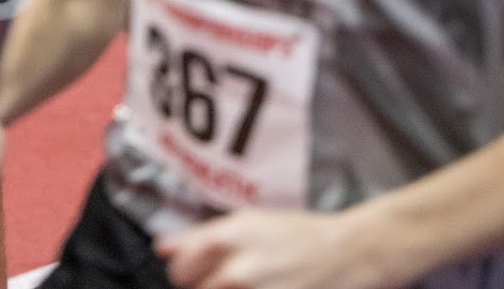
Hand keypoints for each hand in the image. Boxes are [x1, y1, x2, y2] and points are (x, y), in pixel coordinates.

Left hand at [157, 208, 384, 288]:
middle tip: (220, 278)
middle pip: (191, 288)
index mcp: (228, 237)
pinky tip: (259, 288)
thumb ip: (200, 237)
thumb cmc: (296, 235)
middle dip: (201, 285)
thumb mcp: (248, 223)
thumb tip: (162, 248)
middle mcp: (236, 269)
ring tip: (243, 283)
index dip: (183, 270)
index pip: (179, 266)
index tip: (191, 271)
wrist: (341, 256)